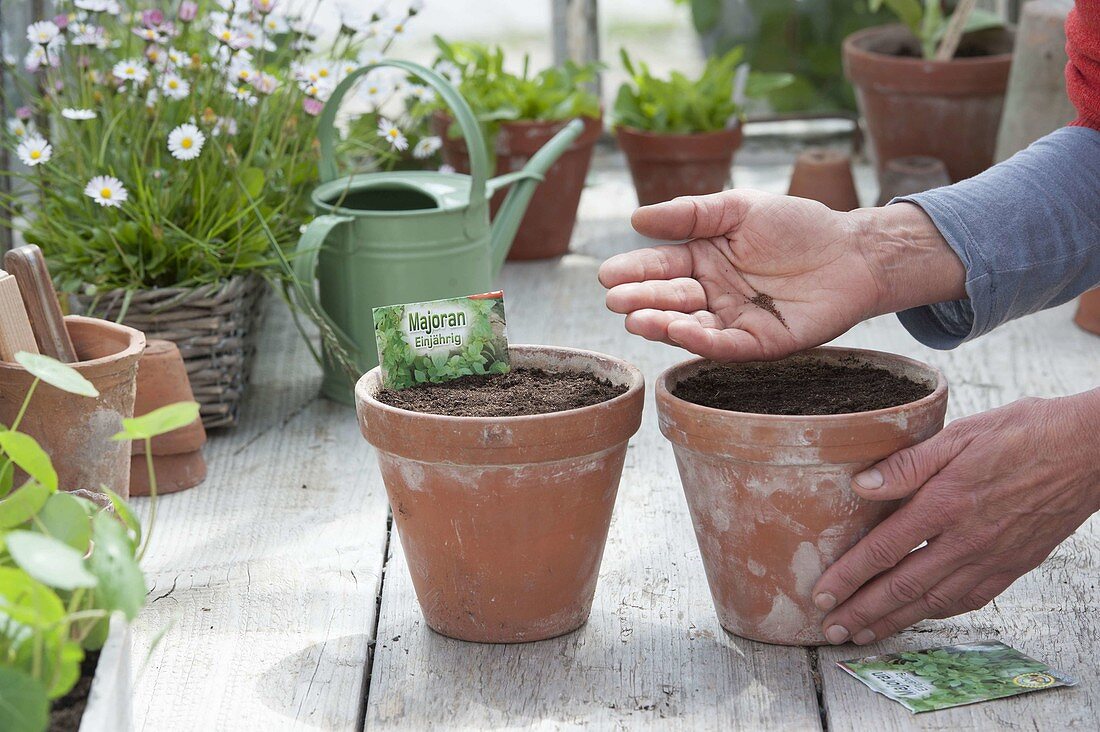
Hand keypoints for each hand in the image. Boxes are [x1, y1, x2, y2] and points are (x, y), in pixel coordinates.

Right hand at [598, 191, 965, 360]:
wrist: (852, 251)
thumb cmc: (797, 226)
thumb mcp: (739, 209)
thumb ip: (691, 214)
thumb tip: (637, 218)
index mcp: (703, 260)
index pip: (661, 267)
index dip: (634, 271)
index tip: (607, 275)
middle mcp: (712, 294)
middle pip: (669, 299)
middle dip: (640, 300)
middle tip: (615, 300)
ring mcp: (733, 321)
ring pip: (689, 326)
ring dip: (661, 324)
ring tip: (636, 319)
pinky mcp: (759, 342)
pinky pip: (725, 344)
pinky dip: (700, 340)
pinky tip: (677, 330)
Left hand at [812, 391, 1099, 644]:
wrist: (1090, 450)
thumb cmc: (1024, 433)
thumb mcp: (960, 434)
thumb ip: (908, 463)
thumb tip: (861, 485)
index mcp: (948, 502)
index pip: (886, 549)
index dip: (851, 575)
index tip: (823, 593)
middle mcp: (968, 538)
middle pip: (904, 586)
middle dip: (863, 610)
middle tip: (831, 629)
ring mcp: (993, 557)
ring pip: (934, 600)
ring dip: (894, 619)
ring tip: (863, 632)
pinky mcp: (1014, 565)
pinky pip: (969, 598)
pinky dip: (937, 612)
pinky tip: (918, 615)